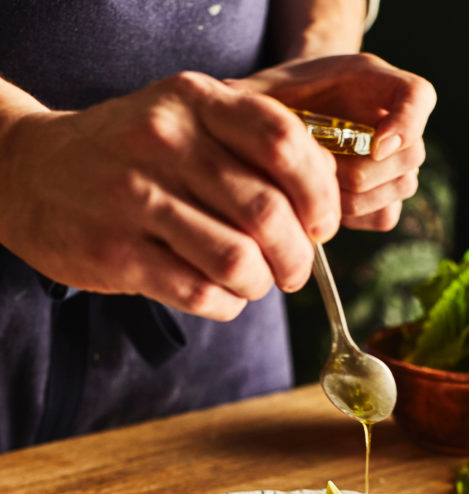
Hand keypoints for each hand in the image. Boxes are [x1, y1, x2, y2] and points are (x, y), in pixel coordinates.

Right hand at [0, 73, 340, 318]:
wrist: (32, 173)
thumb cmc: (131, 156)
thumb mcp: (186, 121)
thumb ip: (251, 148)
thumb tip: (323, 202)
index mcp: (195, 101)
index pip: (284, 142)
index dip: (320, 194)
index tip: (321, 225)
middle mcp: (165, 141)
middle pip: (268, 212)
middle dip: (297, 257)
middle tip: (292, 271)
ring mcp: (136, 197)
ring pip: (238, 260)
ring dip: (260, 285)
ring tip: (253, 282)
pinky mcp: (117, 252)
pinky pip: (201, 294)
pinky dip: (226, 305)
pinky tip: (219, 295)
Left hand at [237, 53, 436, 230]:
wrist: (292, 121)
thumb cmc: (279, 101)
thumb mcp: (265, 89)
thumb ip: (254, 94)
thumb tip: (229, 101)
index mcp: (376, 83)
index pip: (418, 97)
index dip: (406, 124)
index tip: (376, 145)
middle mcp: (396, 121)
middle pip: (408, 156)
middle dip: (361, 173)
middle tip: (319, 172)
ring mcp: (397, 162)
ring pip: (398, 190)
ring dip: (354, 198)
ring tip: (316, 189)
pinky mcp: (388, 197)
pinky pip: (385, 216)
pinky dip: (357, 217)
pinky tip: (327, 206)